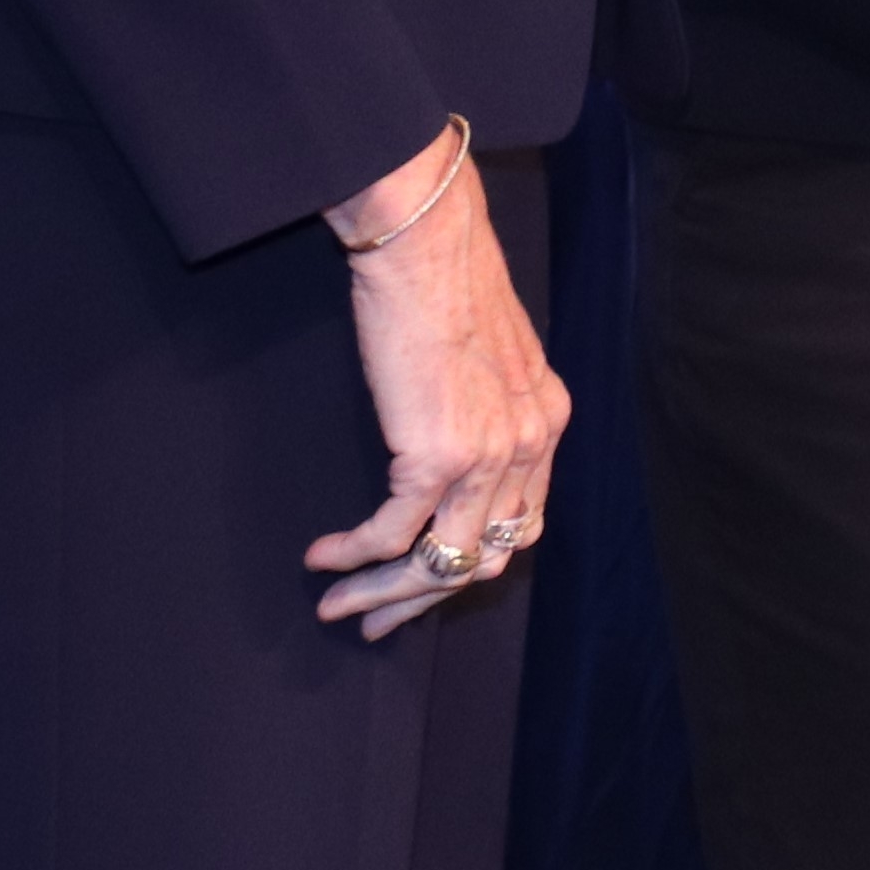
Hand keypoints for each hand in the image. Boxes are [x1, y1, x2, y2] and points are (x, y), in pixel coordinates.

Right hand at [308, 134, 566, 639]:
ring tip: (334, 604)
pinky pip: (392, 532)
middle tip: (373, 622)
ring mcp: (488, 453)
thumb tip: (449, 463)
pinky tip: (321, 556)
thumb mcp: (492, 360)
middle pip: (483, 557)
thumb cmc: (446, 291)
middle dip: (423, 598)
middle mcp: (530, 444)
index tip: (423, 585)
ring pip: (438, 559)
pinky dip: (354, 554)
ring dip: (381, 592)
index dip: (470, 564)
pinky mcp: (438, 453)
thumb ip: (488, 413)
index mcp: (547, 423)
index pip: (521, 524)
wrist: (427, 247)